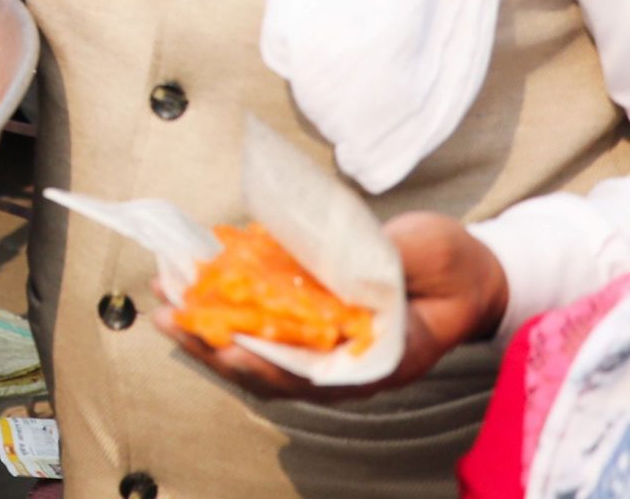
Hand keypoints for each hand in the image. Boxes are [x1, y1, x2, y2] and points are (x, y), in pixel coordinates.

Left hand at [155, 211, 507, 400]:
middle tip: (168, 317)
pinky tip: (189, 278)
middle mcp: (343, 361)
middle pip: (268, 369)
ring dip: (206, 324)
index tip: (226, 349)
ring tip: (163, 294)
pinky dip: (224, 305)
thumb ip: (381, 261)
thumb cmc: (454, 267)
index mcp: (377, 360)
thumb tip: (328, 259)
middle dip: (213, 345)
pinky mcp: (312, 320)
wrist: (467, 272)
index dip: (266, 366)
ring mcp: (325, 344)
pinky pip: (260, 323)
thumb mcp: (426, 254)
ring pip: (255, 348)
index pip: (310, 376)